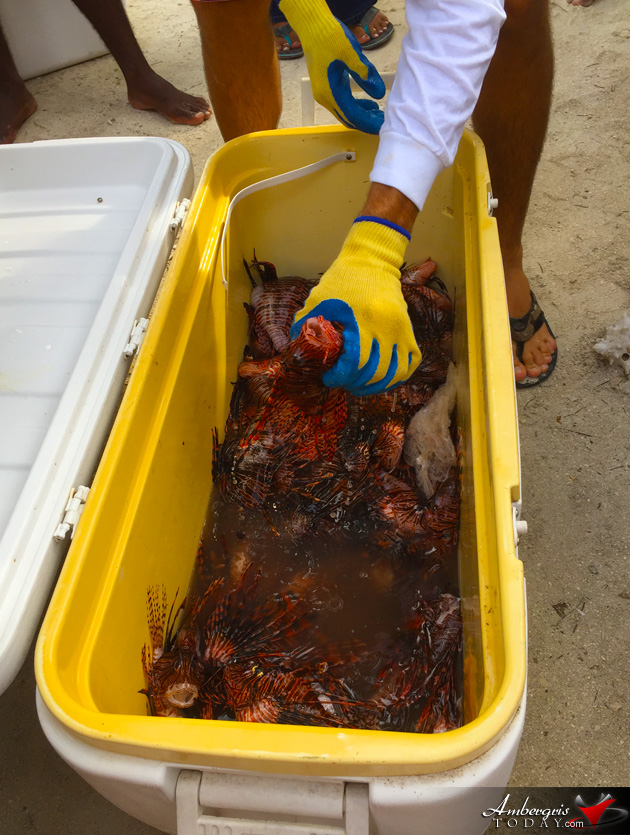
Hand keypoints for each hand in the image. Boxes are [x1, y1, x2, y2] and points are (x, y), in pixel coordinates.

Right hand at [278, 0, 384, 133]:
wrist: (312, 26)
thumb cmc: (330, 37)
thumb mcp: (350, 53)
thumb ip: (365, 74)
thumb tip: (380, 94)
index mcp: (330, 93)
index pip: (352, 116)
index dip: (369, 122)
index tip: (384, 125)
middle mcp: (325, 98)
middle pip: (348, 118)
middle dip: (367, 122)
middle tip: (385, 121)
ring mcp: (324, 93)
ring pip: (346, 112)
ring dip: (362, 115)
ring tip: (380, 113)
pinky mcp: (327, 87)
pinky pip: (343, 103)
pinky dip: (356, 106)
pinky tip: (369, 104)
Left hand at [289, 218, 420, 394]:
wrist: (372, 260)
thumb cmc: (342, 280)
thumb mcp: (319, 299)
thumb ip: (305, 324)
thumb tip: (294, 351)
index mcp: (363, 320)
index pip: (355, 363)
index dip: (339, 377)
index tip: (328, 377)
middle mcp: (387, 328)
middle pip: (375, 373)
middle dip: (355, 384)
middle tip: (341, 383)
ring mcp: (402, 331)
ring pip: (395, 374)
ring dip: (376, 386)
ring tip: (359, 386)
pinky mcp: (409, 331)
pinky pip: (410, 363)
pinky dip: (398, 377)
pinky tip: (381, 379)